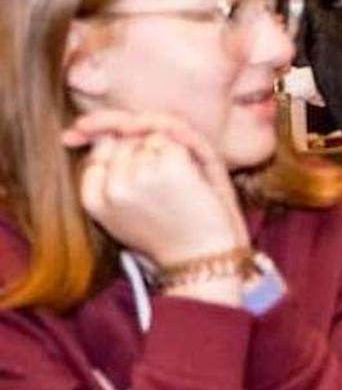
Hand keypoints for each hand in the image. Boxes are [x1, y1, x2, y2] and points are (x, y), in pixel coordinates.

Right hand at [64, 112, 248, 300]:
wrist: (200, 257)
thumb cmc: (165, 233)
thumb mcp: (122, 211)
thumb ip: (105, 175)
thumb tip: (93, 132)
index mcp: (94, 202)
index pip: (97, 157)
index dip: (122, 161)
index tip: (142, 183)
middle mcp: (113, 189)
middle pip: (124, 143)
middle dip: (145, 155)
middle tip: (165, 192)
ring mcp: (141, 177)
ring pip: (148, 138)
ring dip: (166, 154)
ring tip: (176, 190)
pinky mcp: (170, 168)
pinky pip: (172, 140)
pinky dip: (185, 154)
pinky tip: (189, 181)